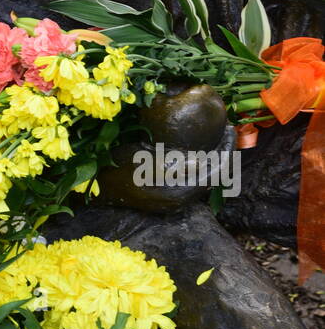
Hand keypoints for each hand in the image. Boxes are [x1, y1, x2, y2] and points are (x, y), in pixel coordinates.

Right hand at [98, 84, 229, 213]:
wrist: (98, 186)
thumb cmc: (117, 170)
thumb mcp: (144, 162)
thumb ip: (173, 164)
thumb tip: (200, 161)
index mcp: (178, 193)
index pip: (215, 170)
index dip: (225, 148)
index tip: (231, 128)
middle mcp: (180, 199)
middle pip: (213, 174)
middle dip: (223, 151)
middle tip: (229, 130)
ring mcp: (174, 198)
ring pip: (205, 176)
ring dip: (213, 156)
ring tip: (218, 137)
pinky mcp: (168, 194)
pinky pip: (194, 178)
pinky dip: (201, 163)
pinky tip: (199, 149)